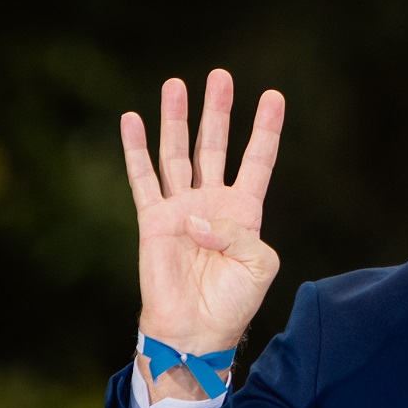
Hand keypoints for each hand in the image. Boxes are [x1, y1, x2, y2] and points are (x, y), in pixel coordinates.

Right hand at [121, 69, 284, 398]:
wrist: (197, 331)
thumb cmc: (233, 302)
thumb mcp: (259, 264)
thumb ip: (238, 233)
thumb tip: (196, 217)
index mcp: (246, 211)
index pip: (259, 159)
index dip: (266, 128)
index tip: (274, 95)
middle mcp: (213, 202)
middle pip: (216, 145)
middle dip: (219, 111)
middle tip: (221, 76)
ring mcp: (182, 208)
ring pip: (178, 153)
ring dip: (177, 119)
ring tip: (177, 83)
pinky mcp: (153, 220)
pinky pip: (143, 178)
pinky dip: (136, 149)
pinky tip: (133, 119)